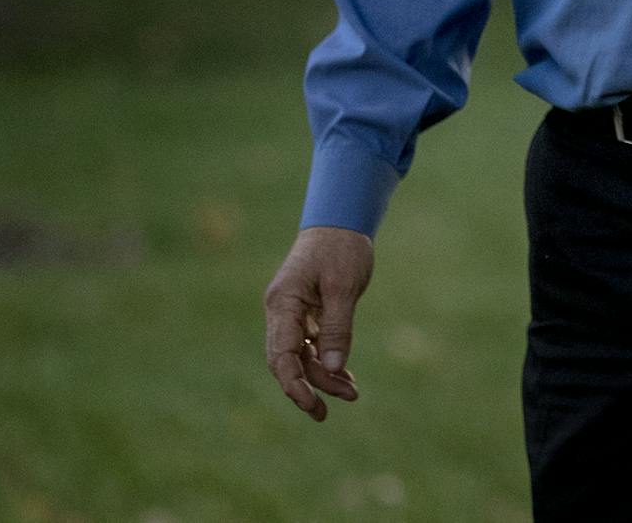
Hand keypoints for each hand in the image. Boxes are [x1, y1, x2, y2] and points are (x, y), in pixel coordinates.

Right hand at [263, 226, 374, 420]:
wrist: (341, 221)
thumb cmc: (342, 248)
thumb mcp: (345, 287)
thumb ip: (338, 327)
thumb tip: (331, 370)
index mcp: (283, 303)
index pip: (281, 355)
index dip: (294, 385)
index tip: (313, 405)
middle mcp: (281, 311)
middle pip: (287, 360)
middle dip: (307, 387)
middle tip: (330, 410)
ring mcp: (291, 312)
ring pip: (300, 355)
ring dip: (321, 375)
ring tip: (351, 392)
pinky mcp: (304, 312)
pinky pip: (310, 344)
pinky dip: (325, 360)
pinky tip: (344, 376)